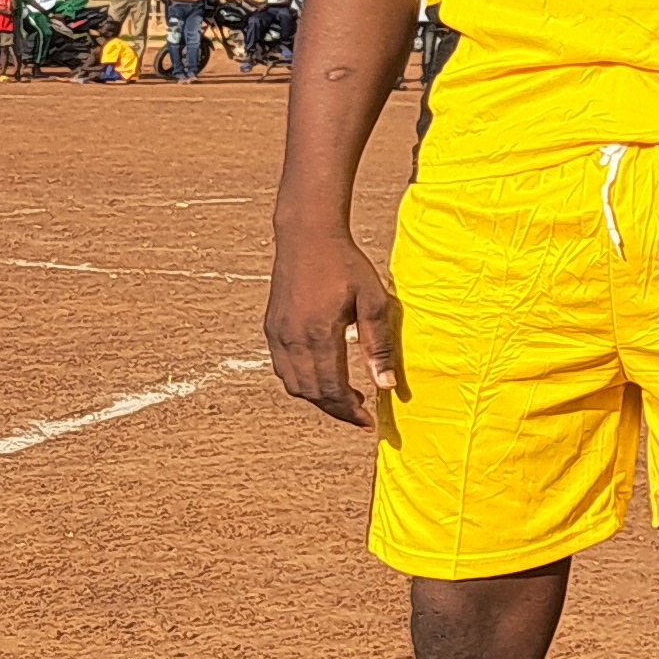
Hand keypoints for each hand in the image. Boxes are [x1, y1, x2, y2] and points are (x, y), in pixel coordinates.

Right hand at [266, 217, 404, 425]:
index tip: (368, 421)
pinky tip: (323, 375)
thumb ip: (379, 345)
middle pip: (311, 393)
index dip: (350, 411)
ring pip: (293, 384)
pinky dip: (302, 381)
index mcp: (319, 334)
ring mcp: (277, 334)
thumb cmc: (346, 265)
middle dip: (336, 409)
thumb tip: (387, 386)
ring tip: (346, 396)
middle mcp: (292, 339)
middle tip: (360, 413)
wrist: (307, 237)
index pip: (332, 389)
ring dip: (318, 398)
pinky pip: (283, 368)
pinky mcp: (271, 328)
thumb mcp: (373, 301)